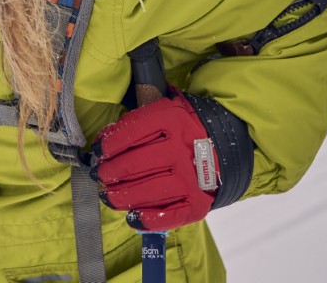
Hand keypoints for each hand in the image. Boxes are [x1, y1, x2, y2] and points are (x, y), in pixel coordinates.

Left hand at [89, 91, 219, 230]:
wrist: (228, 145)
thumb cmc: (185, 128)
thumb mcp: (167, 107)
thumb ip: (140, 115)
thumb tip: (105, 138)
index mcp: (172, 118)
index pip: (130, 132)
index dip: (108, 144)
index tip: (98, 151)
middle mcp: (182, 148)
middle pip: (133, 164)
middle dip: (109, 172)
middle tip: (100, 175)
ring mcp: (191, 178)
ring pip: (146, 191)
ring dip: (120, 196)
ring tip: (107, 195)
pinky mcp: (199, 203)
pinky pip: (168, 216)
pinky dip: (146, 219)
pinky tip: (132, 216)